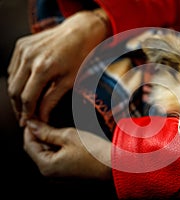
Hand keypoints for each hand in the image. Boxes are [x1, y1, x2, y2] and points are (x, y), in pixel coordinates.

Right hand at [7, 9, 110, 125]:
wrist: (80, 31)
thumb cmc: (80, 56)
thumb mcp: (70, 81)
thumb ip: (52, 100)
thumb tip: (42, 117)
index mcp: (43, 68)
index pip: (27, 98)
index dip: (26, 113)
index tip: (28, 122)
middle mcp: (29, 57)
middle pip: (14, 90)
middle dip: (18, 107)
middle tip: (24, 117)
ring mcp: (23, 49)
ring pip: (11, 79)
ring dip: (16, 95)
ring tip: (25, 105)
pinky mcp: (21, 45)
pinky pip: (13, 67)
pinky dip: (17, 80)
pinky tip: (25, 87)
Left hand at [24, 120, 111, 179]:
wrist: (114, 165)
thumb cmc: (94, 152)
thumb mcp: (69, 136)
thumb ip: (47, 131)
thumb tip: (31, 125)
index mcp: (46, 166)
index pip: (29, 144)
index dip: (30, 129)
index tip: (34, 116)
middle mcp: (50, 174)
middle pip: (36, 150)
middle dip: (38, 135)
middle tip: (44, 118)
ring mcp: (59, 174)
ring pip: (46, 154)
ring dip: (47, 140)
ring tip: (55, 126)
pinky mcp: (68, 172)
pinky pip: (56, 158)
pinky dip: (56, 147)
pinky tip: (64, 138)